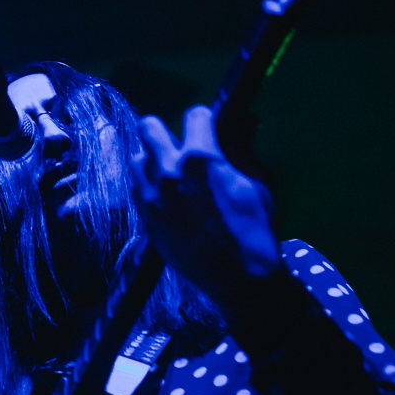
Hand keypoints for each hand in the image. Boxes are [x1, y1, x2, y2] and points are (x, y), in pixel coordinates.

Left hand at [131, 105, 282, 304]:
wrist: (238, 280)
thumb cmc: (255, 231)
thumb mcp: (258, 184)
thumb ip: (240, 152)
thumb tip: (237, 128)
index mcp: (200, 158)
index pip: (194, 115)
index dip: (205, 119)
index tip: (208, 127)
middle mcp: (168, 173)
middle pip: (149, 128)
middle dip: (165, 129)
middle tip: (179, 141)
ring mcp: (151, 198)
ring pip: (136, 159)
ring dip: (151, 158)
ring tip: (168, 168)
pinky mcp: (145, 220)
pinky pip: (136, 190)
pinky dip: (146, 185)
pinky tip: (163, 193)